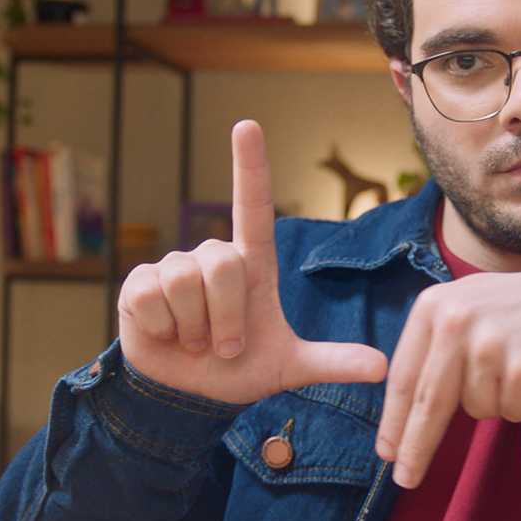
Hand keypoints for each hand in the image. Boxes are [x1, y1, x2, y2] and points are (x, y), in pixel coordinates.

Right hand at [115, 120, 386, 404]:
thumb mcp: (289, 367)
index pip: (252, 205)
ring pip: (186, 284)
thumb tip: (382, 367)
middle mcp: (212, 256)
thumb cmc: (239, 368)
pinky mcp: (138, 284)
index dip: (250, 165)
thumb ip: (332, 362)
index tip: (246, 125)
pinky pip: (152, 299)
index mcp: (251, 263)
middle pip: (223, 264)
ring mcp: (173, 267)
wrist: (189, 394)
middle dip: (226, 319)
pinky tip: (166, 335)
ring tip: (195, 342)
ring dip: (196, 329)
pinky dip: (164, 329)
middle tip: (224, 346)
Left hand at [375, 270, 520, 487]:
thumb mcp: (469, 308)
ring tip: (517, 366)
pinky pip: (510, 412)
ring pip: (476, 409)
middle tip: (406, 479)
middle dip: (417, 448)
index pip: (405, 377)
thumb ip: (434, 346)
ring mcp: (491, 346)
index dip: (394, 422)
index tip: (387, 454)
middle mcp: (457, 321)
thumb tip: (404, 411)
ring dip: (496, 401)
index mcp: (435, 305)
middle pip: (428, 403)